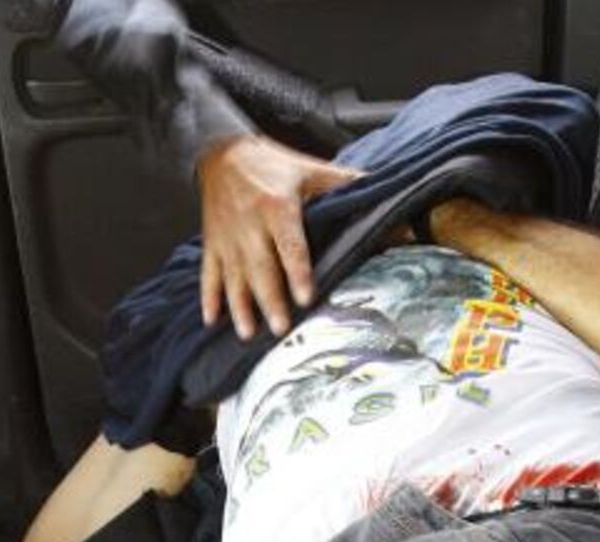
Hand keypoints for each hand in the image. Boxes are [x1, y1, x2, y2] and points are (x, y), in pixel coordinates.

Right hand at [196, 135, 360, 338]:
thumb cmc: (273, 165)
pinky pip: (209, 274)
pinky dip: (209, 298)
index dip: (298, 272)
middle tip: (281, 327)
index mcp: (277, 205)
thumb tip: (390, 200)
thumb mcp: (311, 169)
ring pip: (234, 277)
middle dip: (270, 299)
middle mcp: (249, 224)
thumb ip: (348, 186)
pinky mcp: (213, 243)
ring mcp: (228, 237)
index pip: (290, 244)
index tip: (306, 297)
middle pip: (261, 267)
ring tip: (247, 333)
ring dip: (240, 307)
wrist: (222, 151)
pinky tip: (212, 321)